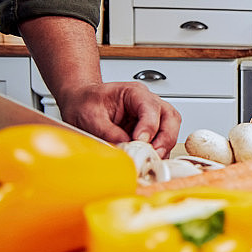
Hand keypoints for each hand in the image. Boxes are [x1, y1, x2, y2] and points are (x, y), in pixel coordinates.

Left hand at [57, 81, 181, 157]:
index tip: (140, 142)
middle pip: (170, 118)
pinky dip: (159, 151)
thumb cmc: (86, 103)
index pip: (151, 108)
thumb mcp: (90, 117)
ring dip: (164, 146)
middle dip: (165, 138)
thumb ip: (109, 132)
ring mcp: (152, 116)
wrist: (80, 103)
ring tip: (151, 159)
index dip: (149, 127)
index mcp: (134, 93)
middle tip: (154, 154)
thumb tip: (125, 147)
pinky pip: (163, 140)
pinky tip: (148, 159)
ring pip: (171, 129)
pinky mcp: (150, 130)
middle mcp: (148, 103)